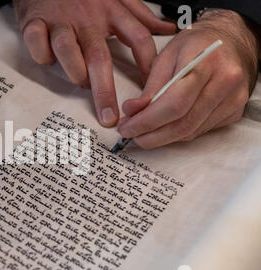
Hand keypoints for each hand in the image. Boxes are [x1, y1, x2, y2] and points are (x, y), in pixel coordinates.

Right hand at [13, 0, 175, 126]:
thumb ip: (140, 15)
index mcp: (111, 10)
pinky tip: (47, 59)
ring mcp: (60, 20)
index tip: (151, 92)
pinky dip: (41, 56)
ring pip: (67, 50)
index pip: (138, 38)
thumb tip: (168, 29)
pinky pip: (37, 44)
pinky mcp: (35, 22)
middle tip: (108, 116)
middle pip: (100, 56)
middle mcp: (87, 17)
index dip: (147, 66)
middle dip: (105, 90)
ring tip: (80, 81)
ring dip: (74, 72)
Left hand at [118, 9, 259, 148]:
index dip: (146, 121)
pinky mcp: (236, 111)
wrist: (232, 39)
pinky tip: (165, 127)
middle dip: (151, 135)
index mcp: (206, 61)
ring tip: (142, 132)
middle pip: (183, 124)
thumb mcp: (166, 55)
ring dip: (162, 137)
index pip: (173, 104)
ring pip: (191, 132)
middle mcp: (225, 82)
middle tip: (130, 133)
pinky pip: (200, 131)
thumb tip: (131, 112)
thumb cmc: (196, 44)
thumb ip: (150, 86)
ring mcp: (234, 99)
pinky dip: (178, 133)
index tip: (126, 127)